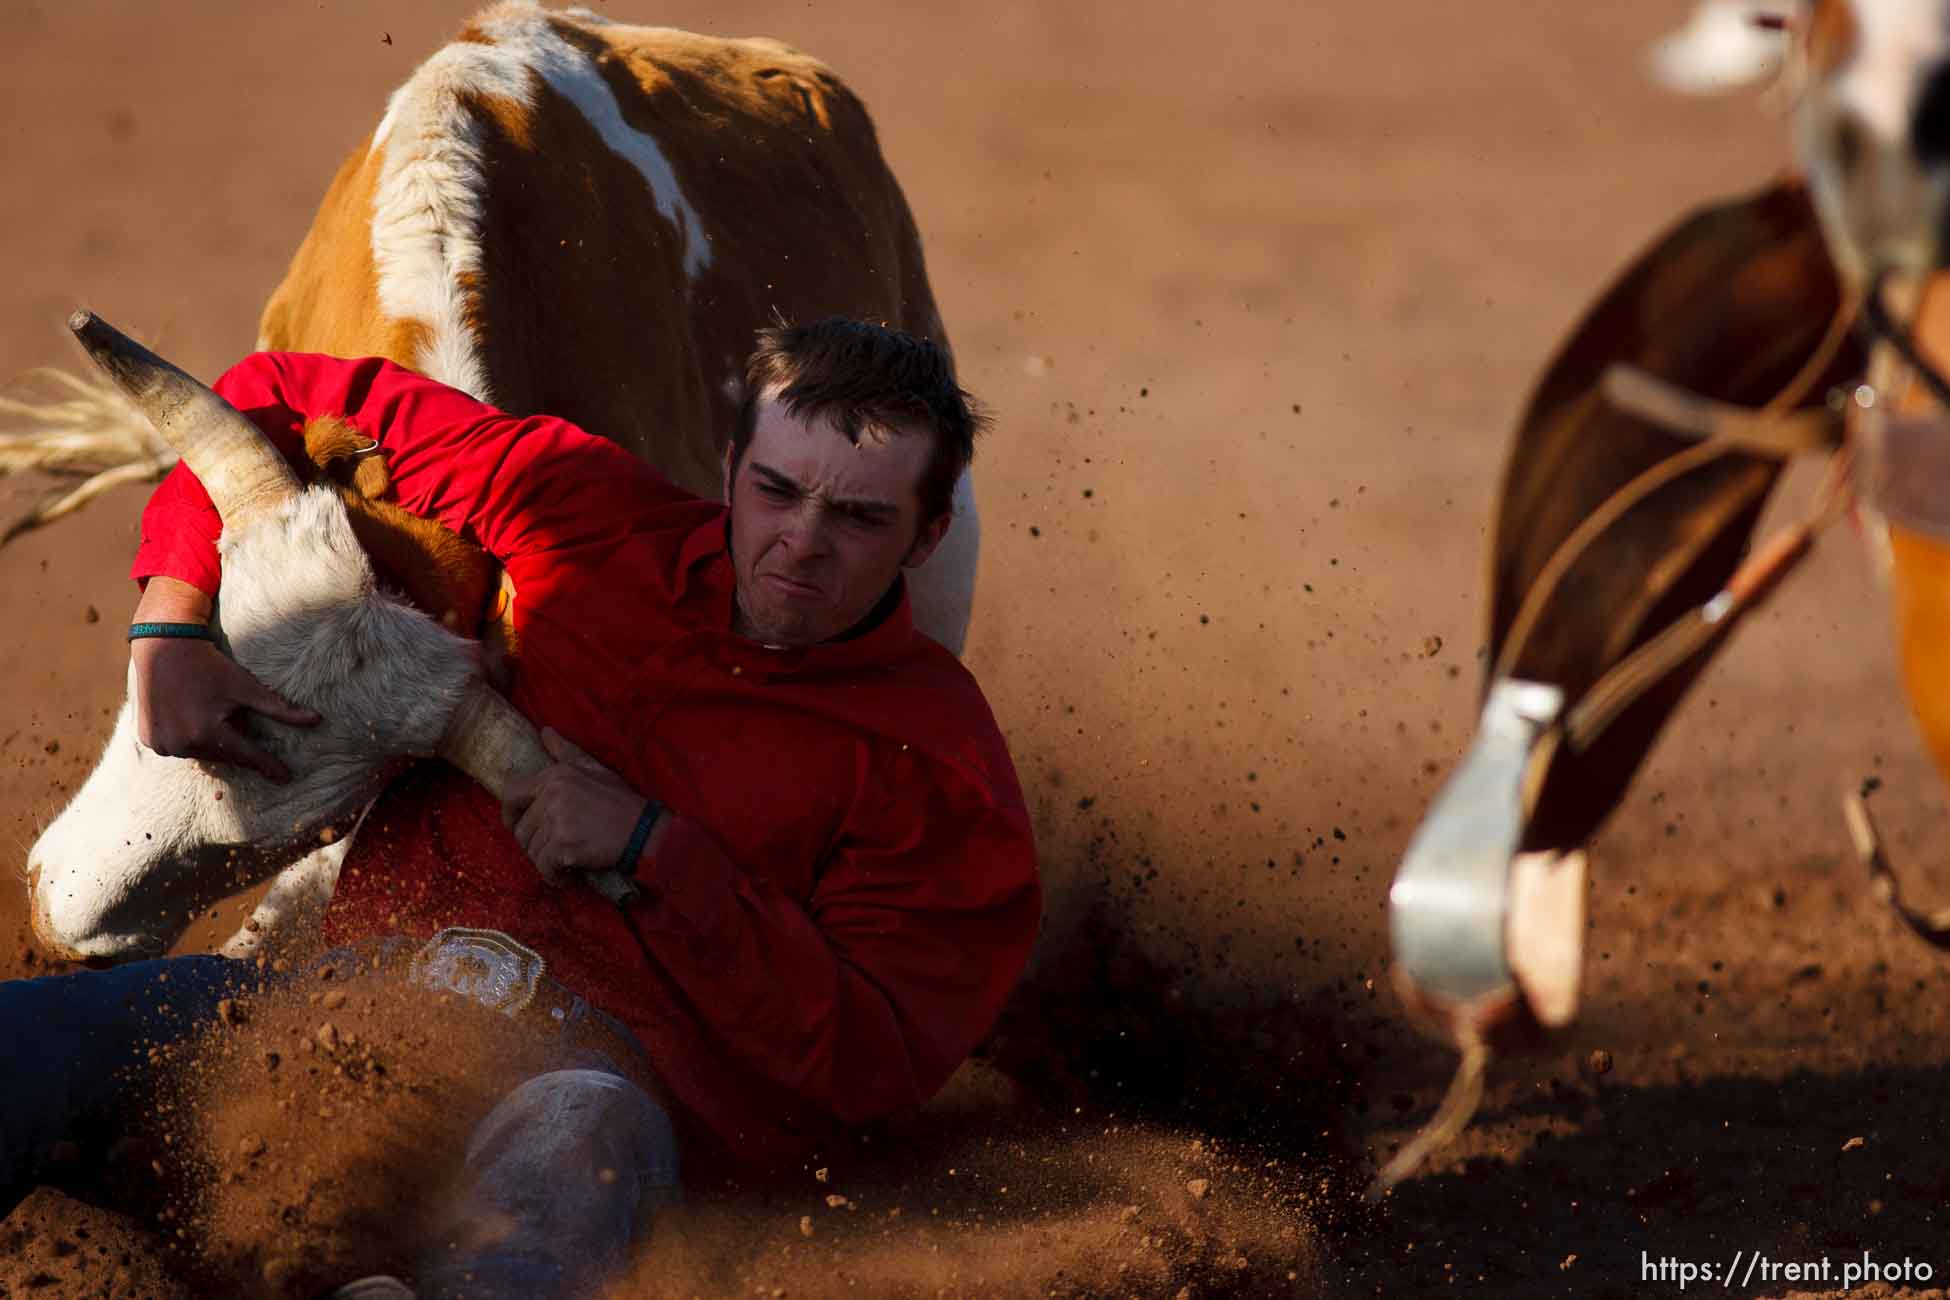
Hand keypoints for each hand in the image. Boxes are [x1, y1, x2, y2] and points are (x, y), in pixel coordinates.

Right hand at [130, 577, 319, 782]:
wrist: (163, 648)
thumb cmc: (210, 666)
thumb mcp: (246, 687)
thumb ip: (279, 709)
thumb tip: (317, 720)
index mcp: (208, 732)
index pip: (247, 755)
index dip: (268, 765)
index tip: (286, 777)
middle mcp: (183, 744)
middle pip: (224, 755)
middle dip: (237, 745)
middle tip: (236, 720)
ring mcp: (163, 745)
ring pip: (202, 753)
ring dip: (213, 743)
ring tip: (210, 714)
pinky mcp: (149, 740)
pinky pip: (179, 748)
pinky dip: (191, 740)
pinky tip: (192, 720)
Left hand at [502, 728, 659, 882]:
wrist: (644, 830)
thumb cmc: (620, 800)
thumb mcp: (594, 768)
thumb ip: (566, 751)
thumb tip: (545, 731)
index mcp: (555, 775)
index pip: (510, 794)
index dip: (509, 814)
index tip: (519, 826)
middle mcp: (552, 795)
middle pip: (520, 829)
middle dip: (533, 845)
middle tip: (553, 850)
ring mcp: (557, 820)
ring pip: (531, 850)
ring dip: (545, 862)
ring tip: (564, 863)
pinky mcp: (564, 846)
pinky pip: (544, 867)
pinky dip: (553, 876)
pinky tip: (567, 876)